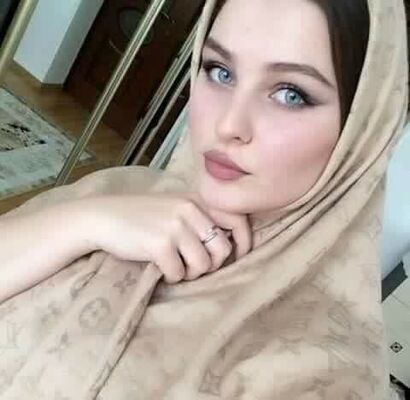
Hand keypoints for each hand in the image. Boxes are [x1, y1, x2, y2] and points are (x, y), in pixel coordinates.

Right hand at [83, 193, 251, 282]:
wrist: (103, 218)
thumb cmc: (141, 216)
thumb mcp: (174, 207)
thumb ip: (200, 218)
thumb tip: (228, 244)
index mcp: (196, 199)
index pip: (237, 219)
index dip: (244, 242)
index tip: (238, 255)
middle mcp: (189, 209)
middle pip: (223, 249)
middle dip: (213, 265)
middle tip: (196, 266)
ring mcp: (174, 226)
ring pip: (203, 265)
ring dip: (191, 273)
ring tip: (176, 266)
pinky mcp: (160, 244)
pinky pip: (179, 273)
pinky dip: (171, 276)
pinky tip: (160, 267)